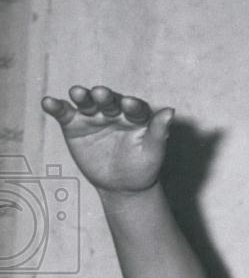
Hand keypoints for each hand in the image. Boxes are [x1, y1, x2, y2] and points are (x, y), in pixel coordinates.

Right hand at [41, 85, 173, 193]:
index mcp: (137, 116)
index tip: (130, 104)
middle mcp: (115, 112)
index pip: (135, 107)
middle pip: (109, 101)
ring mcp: (94, 117)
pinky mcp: (75, 125)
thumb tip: (171, 111)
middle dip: (105, 97)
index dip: (132, 106)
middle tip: (100, 93)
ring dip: (82, 97)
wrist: (123, 185)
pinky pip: (65, 113)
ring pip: (87, 103)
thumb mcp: (153, 151)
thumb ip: (159, 131)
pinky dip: (56, 107)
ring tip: (77, 93)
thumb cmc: (143, 166)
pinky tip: (48, 102)